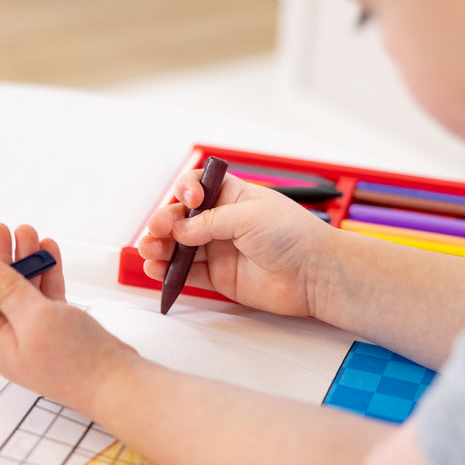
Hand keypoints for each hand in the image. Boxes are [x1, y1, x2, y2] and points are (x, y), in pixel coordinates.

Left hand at [0, 223, 137, 412]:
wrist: (117, 382)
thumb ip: (7, 291)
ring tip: (27, 232)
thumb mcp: (35, 318)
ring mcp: (36, 331)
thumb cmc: (76, 362)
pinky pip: (46, 295)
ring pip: (21, 291)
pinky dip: (46, 272)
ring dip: (23, 261)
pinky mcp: (59, 327)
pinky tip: (48, 250)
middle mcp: (10, 338)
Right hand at [138, 170, 332, 315]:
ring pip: (180, 247)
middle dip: (165, 223)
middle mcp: (223, 222)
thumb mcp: (248, 216)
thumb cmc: (294, 236)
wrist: (314, 274)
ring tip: (150, 252)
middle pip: (182, 219)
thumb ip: (209, 223)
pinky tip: (157, 270)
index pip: (198, 186)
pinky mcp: (220, 278)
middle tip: (157, 231)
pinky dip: (170, 273)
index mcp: (233, 197)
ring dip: (161, 248)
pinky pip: (188, 274)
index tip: (187, 200)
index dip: (186, 191)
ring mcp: (220, 250)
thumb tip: (179, 230)